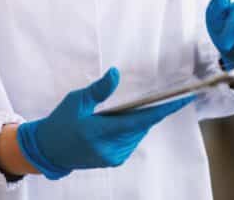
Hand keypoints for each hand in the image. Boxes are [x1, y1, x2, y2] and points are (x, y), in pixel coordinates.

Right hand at [15, 67, 193, 179]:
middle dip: (148, 109)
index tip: (184, 99)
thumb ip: (98, 89)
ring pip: (138, 132)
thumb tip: (115, 73)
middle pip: (141, 125)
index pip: (140, 120)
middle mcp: (110, 148)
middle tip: (153, 93)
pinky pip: (132, 139)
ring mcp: (113, 156)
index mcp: (99, 132)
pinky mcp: (114, 160)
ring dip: (138, 119)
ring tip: (127, 107)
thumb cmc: (60, 122)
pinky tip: (122, 119)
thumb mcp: (76, 100)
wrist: (49, 150)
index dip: (164, 109)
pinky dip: (131, 128)